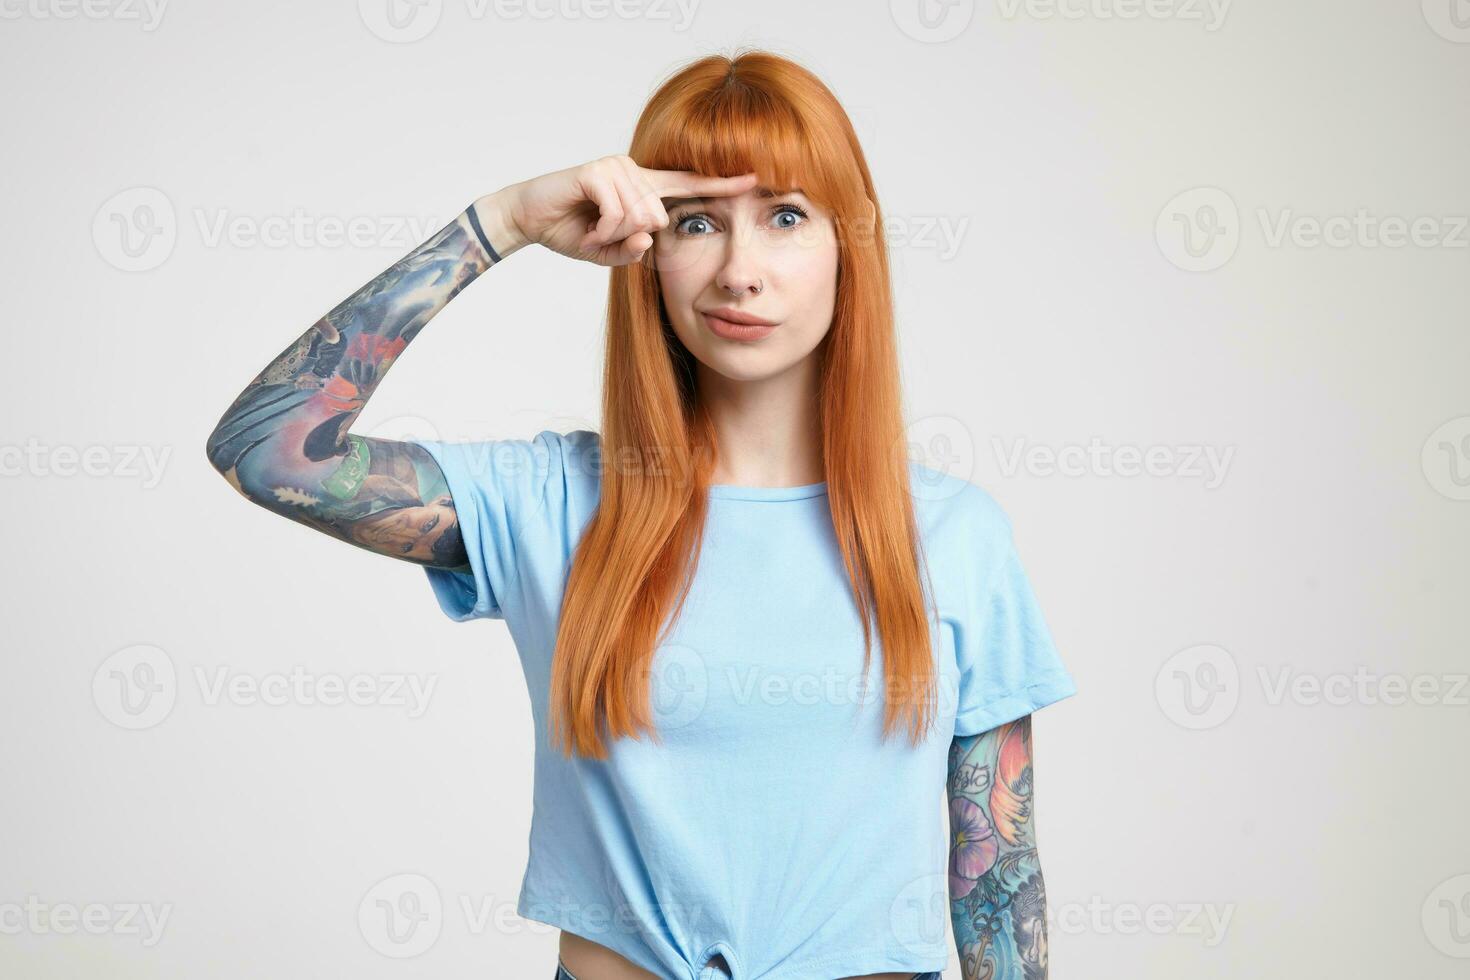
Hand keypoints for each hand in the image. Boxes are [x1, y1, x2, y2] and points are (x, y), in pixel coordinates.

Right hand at [502, 155, 757, 266]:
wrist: (529, 219)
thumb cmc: (572, 231)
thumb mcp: (610, 252)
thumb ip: (634, 251)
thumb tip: (648, 237)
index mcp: (644, 188)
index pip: (689, 184)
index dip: (721, 183)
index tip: (754, 179)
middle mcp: (635, 171)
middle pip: (660, 217)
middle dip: (629, 238)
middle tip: (601, 238)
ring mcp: (617, 167)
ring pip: (640, 216)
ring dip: (612, 235)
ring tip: (590, 231)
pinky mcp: (598, 170)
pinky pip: (618, 213)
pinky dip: (602, 230)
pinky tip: (585, 226)